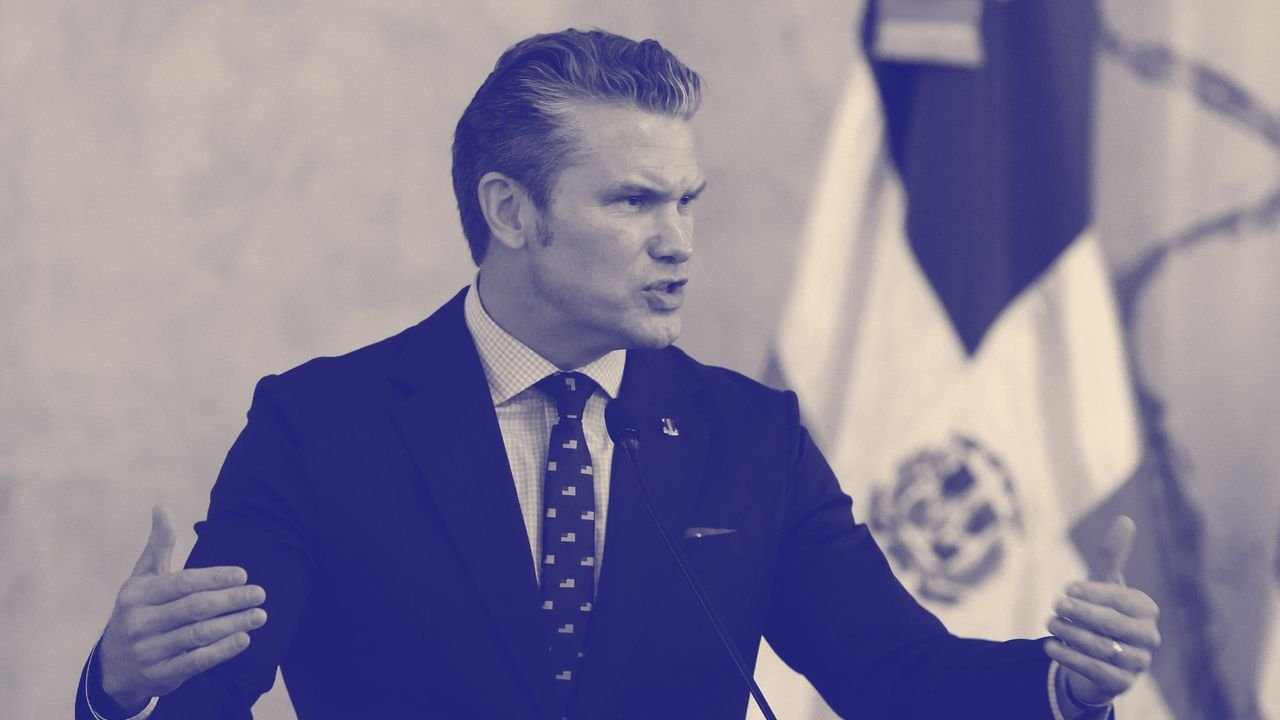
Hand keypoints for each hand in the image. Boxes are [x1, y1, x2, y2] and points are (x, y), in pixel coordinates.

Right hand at [98, 505, 267, 708]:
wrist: (112, 666)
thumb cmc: (137, 612)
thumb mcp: (141, 579)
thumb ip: (158, 546)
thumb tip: (162, 505)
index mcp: (138, 595)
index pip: (183, 583)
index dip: (215, 578)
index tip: (244, 575)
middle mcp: (140, 623)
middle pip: (194, 608)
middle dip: (231, 600)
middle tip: (260, 594)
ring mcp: (147, 651)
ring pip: (198, 635)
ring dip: (233, 624)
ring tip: (260, 615)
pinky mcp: (158, 676)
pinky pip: (195, 662)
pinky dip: (221, 651)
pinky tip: (243, 639)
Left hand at [1045, 516, 1160, 707]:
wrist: (1093, 656)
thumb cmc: (1101, 612)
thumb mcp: (1103, 584)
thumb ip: (1112, 555)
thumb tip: (1125, 519)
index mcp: (1145, 609)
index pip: (1121, 600)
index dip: (1094, 593)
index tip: (1067, 588)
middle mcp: (1148, 637)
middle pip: (1114, 625)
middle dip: (1082, 614)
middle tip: (1055, 604)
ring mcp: (1138, 662)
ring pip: (1105, 649)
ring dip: (1073, 635)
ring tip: (1050, 623)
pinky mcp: (1122, 683)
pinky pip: (1097, 672)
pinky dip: (1070, 658)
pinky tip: (1049, 646)